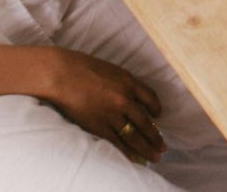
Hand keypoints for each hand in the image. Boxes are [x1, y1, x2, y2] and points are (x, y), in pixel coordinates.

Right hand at [39, 47, 164, 164]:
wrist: (64, 76)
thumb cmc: (85, 68)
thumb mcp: (112, 71)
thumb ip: (124, 84)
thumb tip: (132, 97)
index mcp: (129, 82)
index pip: (151, 98)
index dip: (156, 109)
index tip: (158, 116)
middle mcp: (124, 99)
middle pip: (145, 122)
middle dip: (155, 137)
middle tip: (163, 147)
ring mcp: (112, 114)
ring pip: (133, 136)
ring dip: (145, 148)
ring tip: (154, 156)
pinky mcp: (98, 126)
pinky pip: (116, 142)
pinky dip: (126, 152)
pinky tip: (134, 157)